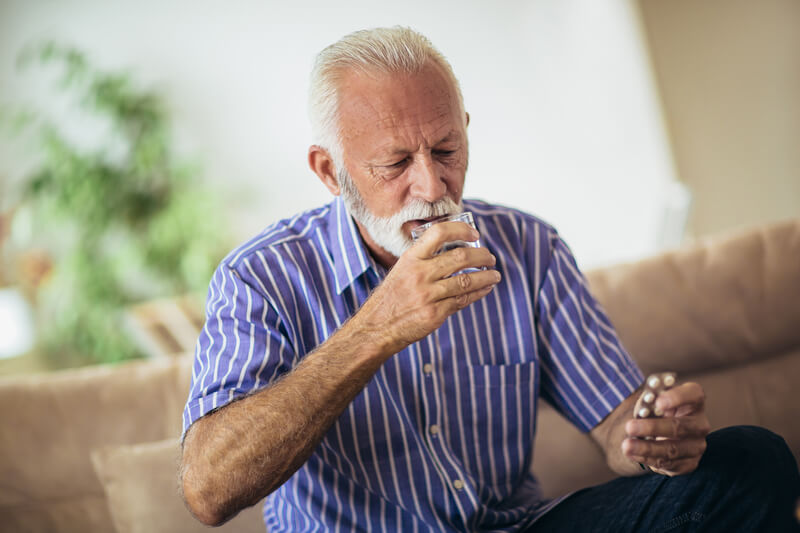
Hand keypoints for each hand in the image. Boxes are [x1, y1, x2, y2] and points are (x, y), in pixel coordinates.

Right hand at [352, 220, 500, 356]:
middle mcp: (420, 274)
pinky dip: (478, 293)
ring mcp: (428, 295)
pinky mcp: (435, 313)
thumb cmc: (391, 297)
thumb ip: (424, 260)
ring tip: (495, 275)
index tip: (474, 234)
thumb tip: (455, 251)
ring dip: (486, 276)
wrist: (376, 327)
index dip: (461, 230)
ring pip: (467, 280)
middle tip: (490, 257)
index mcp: (411, 258)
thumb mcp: (401, 270)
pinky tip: (485, 288)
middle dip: (482, 256)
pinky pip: (463, 300)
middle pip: (461, 257)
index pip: (439, 233)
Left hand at [621, 382, 710, 475]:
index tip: (658, 401)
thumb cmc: (657, 411)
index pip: (694, 395)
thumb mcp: (654, 401)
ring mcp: (697, 445)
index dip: (677, 397)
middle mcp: (700, 424)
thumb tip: (647, 399)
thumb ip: (651, 398)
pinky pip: (668, 464)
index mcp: (694, 402)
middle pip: (679, 426)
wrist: (660, 434)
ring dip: (647, 448)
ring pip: (673, 449)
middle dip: (653, 427)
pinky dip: (648, 459)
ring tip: (627, 445)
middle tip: (629, 427)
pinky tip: (632, 454)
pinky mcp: (690, 463)